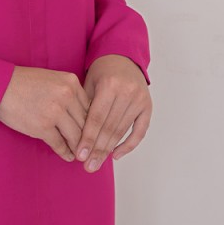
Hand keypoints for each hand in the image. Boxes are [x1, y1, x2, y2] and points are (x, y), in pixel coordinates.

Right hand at [0, 66, 89, 161]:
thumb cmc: (24, 83)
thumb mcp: (53, 79)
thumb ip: (69, 93)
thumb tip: (82, 116)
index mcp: (71, 82)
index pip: (90, 107)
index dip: (93, 124)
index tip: (94, 134)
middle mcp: (67, 96)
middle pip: (86, 123)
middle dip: (89, 139)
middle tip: (92, 149)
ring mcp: (55, 112)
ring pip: (76, 136)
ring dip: (79, 148)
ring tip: (81, 156)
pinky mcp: (43, 127)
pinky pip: (60, 144)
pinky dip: (65, 152)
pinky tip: (68, 156)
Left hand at [76, 55, 151, 170]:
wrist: (122, 57)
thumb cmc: (101, 72)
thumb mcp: (89, 83)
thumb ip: (85, 107)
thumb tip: (75, 138)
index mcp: (109, 85)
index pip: (96, 119)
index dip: (88, 139)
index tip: (79, 155)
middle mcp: (127, 92)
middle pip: (109, 128)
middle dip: (97, 149)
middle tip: (88, 166)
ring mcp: (140, 99)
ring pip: (122, 131)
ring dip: (109, 150)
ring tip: (97, 163)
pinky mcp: (148, 106)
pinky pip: (139, 131)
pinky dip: (128, 145)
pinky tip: (115, 155)